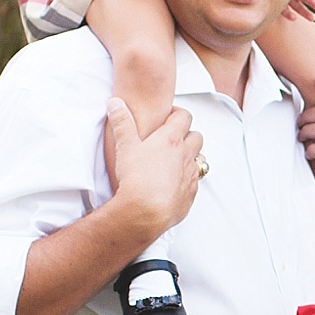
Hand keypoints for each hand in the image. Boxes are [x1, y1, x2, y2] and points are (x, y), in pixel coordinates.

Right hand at [104, 98, 200, 237]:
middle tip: (172, 138)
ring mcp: (190, 175)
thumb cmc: (136, 178)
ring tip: (175, 160)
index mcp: (171, 139)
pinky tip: (175, 183)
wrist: (145, 212)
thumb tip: (115, 102)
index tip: (168, 116)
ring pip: (199, 159)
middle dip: (187, 134)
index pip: (184, 117)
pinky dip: (188, 179)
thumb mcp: (124, 146)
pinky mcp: (190, 194)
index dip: (177, 114)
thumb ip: (121, 122)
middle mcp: (186, 155)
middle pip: (196, 136)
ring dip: (191, 156)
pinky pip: (195, 182)